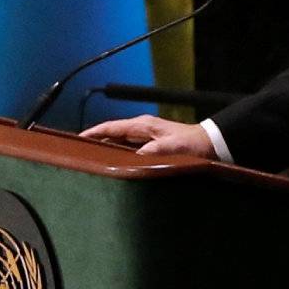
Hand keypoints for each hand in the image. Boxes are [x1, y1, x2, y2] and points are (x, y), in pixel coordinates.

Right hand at [80, 114, 213, 155]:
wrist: (210, 144)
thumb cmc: (192, 145)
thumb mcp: (173, 148)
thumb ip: (154, 151)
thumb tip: (134, 158)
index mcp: (143, 125)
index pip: (112, 127)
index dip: (94, 132)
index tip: (78, 139)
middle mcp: (142, 128)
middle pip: (112, 133)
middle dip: (96, 140)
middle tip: (79, 151)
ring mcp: (146, 136)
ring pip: (119, 140)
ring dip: (106, 147)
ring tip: (91, 158)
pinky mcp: (151, 144)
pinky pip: (128, 147)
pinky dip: (118, 153)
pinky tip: (113, 162)